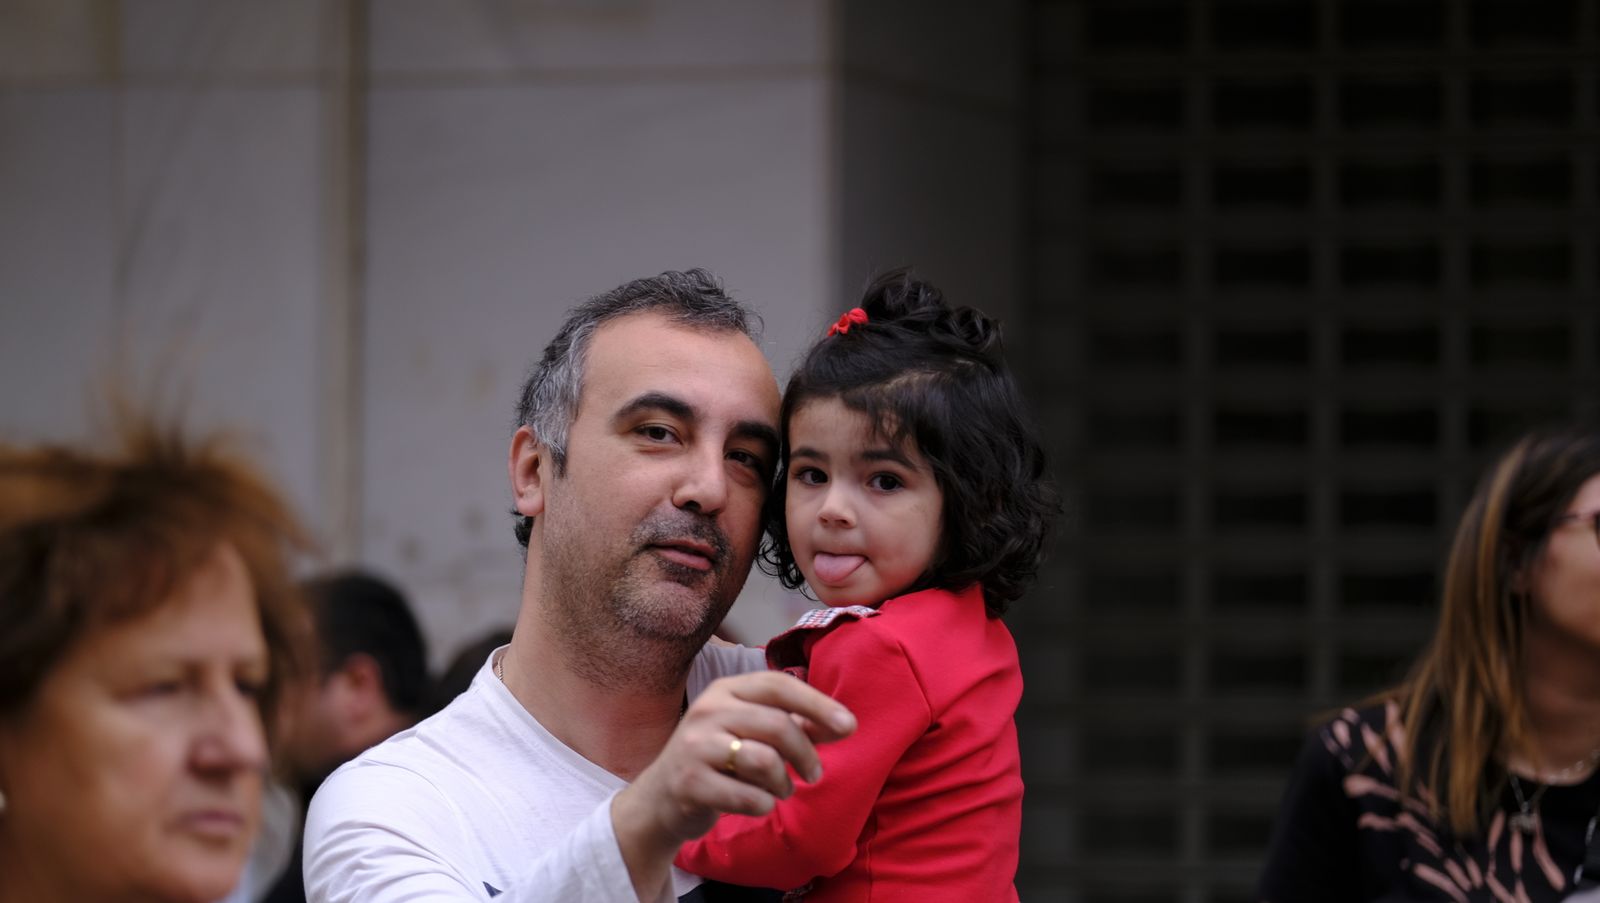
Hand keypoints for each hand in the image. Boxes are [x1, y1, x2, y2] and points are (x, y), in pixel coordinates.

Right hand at [611, 671, 854, 898]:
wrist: (660, 799)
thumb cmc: (717, 761)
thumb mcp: (750, 733)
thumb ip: (793, 725)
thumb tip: (842, 724)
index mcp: (726, 690)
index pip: (778, 685)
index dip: (818, 704)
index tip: (850, 726)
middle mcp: (708, 710)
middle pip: (778, 725)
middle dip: (806, 754)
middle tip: (814, 775)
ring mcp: (695, 745)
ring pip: (764, 761)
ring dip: (783, 783)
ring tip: (780, 791)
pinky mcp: (689, 782)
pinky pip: (747, 796)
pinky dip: (763, 805)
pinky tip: (758, 804)